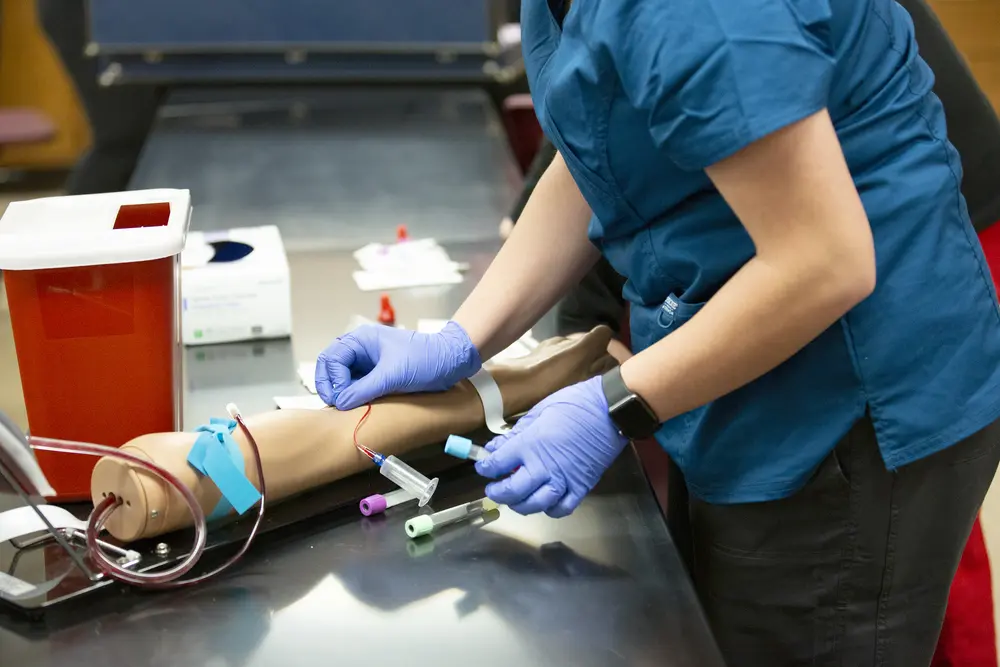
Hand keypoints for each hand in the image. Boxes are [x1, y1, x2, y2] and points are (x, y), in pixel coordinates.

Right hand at [315, 321, 481, 409]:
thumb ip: (364, 389)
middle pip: (331, 366)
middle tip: (335, 404)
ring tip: (345, 407)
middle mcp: (362, 348)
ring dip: (340, 392)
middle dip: (330, 385)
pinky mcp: (376, 375)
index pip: (332, 358)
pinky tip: (356, 406)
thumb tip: (341, 402)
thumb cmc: (427, 358)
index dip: (332, 379)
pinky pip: (356, 385)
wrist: (451, 362)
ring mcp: (368, 362)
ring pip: (342, 377)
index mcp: (362, 339)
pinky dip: (352, 395)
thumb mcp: (393, 374)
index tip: (340, 398)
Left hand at [475, 376, 628, 516]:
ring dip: (520, 505)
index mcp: (530, 444)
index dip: (486, 468)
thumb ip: (516, 432)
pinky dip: (550, 509)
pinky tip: (545, 501)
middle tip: (493, 489)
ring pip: (535, 505)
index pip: (498, 463)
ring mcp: (564, 479)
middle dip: (498, 492)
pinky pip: (562, 508)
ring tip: (516, 499)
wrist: (610, 410)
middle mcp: (543, 466)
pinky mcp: (582, 486)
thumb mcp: (540, 410)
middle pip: (512, 491)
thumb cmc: (575, 404)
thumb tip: (496, 446)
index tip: (483, 467)